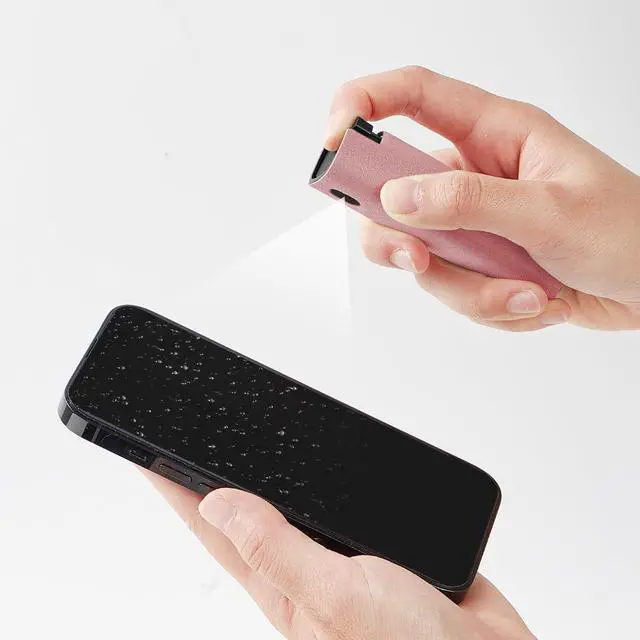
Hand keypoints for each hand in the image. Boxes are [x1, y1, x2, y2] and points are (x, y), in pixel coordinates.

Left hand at [145, 471, 534, 639]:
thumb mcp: (335, 597)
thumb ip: (278, 548)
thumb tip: (219, 504)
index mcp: (283, 583)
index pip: (217, 527)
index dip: (181, 489)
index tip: (152, 456)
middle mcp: (309, 566)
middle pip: (252, 508)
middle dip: (220, 474)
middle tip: (190, 439)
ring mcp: (346, 552)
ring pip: (302, 501)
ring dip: (275, 473)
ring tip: (243, 444)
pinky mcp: (384, 541)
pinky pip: (350, 501)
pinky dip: (334, 479)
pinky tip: (326, 463)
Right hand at [325, 66, 639, 330]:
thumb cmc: (628, 233)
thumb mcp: (549, 212)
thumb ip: (469, 202)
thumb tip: (396, 197)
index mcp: (494, 134)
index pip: (412, 97)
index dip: (362, 107)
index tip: (334, 145)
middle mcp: (473, 176)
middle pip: (392, 193)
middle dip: (398, 237)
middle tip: (418, 258)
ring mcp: (472, 224)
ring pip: (422, 257)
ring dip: (468, 289)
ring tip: (524, 292)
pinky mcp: (478, 263)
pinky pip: (453, 290)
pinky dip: (490, 306)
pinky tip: (536, 300)